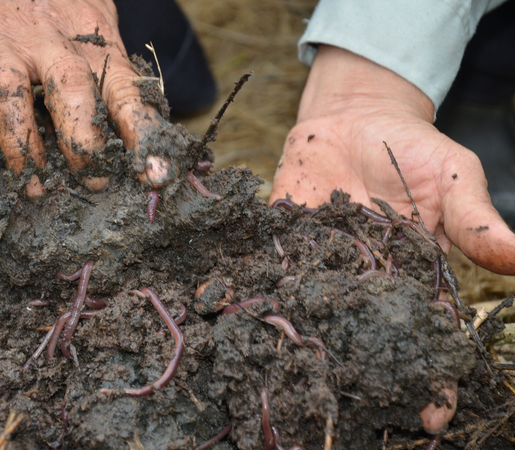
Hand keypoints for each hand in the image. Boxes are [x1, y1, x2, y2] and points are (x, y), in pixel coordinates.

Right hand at [0, 0, 173, 195]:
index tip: (155, 172)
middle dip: (82, 140)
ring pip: (7, 95)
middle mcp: (46, 43)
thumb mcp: (97, 34)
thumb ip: (116, 83)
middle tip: (92, 180)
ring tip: (34, 187)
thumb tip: (145, 150)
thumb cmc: (57, 9)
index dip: (142, 133)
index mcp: (91, 44)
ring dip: (21, 146)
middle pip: (69, 88)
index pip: (125, 90)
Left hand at [270, 45, 514, 432]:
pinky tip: (240, 315)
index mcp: (411, 271)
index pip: (425, 331)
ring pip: (316, 308)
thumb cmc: (414, 147)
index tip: (431, 417)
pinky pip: (271, 265)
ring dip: (306, 340)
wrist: (355, 115)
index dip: (432, 375)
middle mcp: (364, 275)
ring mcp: (321, 259)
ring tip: (296, 380)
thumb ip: (473, 220)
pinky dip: (257, 285)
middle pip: (366, 332)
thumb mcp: (454, 178)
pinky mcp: (285, 235)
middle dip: (364, 372)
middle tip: (358, 414)